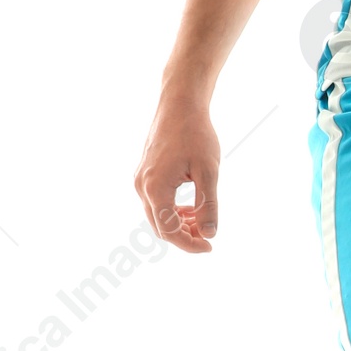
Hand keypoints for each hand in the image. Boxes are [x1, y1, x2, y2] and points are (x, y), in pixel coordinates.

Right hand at [134, 86, 220, 253]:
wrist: (179, 104)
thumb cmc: (196, 134)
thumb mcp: (209, 171)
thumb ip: (208, 205)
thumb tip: (210, 234)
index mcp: (155, 188)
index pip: (169, 231)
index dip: (190, 244)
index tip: (210, 246)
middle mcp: (141, 186)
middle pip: (160, 227)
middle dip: (184, 236)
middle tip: (209, 236)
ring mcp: (140, 180)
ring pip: (157, 216)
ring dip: (178, 224)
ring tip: (203, 222)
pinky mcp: (144, 174)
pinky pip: (155, 202)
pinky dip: (172, 211)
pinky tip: (191, 209)